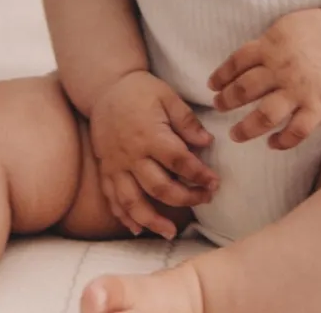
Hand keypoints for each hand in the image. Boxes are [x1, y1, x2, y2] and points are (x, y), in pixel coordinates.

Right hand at [89, 71, 219, 238]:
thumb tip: (207, 142)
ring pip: (132, 201)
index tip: (214, 183)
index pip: (179, 162)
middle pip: (159, 187)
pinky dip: (124, 216)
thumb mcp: (168, 96)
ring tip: (170, 232)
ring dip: (152, 220)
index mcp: (150, 135)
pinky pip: (112, 199)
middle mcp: (132, 154)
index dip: (199, 175)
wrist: (105, 88)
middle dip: (185, 198)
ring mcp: (116, 165)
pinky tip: (137, 228)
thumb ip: (187, 121)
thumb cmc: (141, 91)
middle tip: (204, 200)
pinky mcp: (105, 170)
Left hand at [207, 8, 320, 150]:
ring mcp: (299, 90)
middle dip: (226, 101)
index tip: (213, 85)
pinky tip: (272, 144)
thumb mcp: (286, 26)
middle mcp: (280, 69)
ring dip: (246, 128)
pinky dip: (282, 141)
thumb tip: (248, 56)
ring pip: (264, 115)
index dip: (221, 75)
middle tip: (219, 107)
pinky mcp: (318, 106)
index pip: (237, 62)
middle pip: (244, 90)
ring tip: (236, 134)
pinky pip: (296, 131)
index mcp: (271, 46)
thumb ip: (267, 43)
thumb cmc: (319, 28)